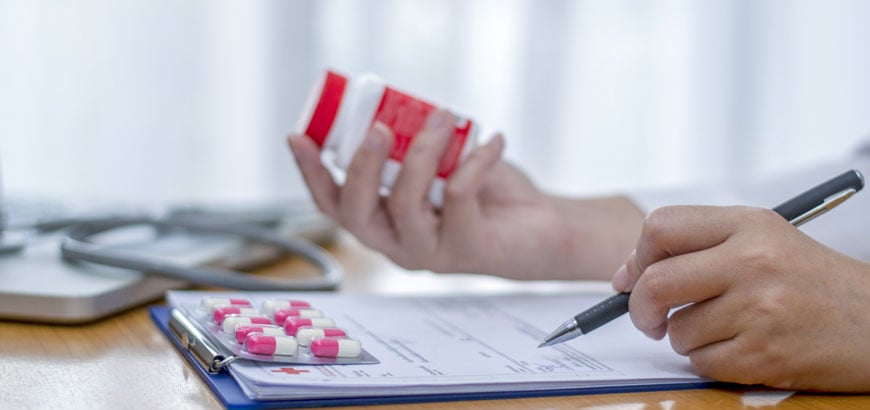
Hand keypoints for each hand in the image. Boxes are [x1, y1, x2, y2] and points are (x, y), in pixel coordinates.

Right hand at [288, 109, 642, 279]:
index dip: (310, 173)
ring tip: (444, 116)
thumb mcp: (442, 165)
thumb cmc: (485, 194)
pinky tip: (494, 140)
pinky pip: (460, 196)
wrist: (541, 228)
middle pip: (357, 212)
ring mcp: (430, 252)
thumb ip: (415, 148)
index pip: (333, 203)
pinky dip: (476, 159)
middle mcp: (397, 243)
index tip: (298, 135)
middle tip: (380, 126)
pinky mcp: (468, 251)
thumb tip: (397, 106)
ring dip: (423, 151)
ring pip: (406, 204)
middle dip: (361, 165)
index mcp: (382, 222)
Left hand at [612, 205, 869, 390]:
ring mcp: (759, 309)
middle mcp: (753, 262)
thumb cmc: (813, 283)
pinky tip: (740, 350)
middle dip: (640, 307)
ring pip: (678, 331)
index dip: (637, 256)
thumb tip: (627, 276)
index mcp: (750, 225)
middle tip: (650, 318)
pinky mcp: (764, 354)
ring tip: (723, 330)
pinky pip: (701, 364)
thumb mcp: (764, 241)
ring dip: (686, 338)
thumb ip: (698, 248)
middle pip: (656, 282)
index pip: (661, 227)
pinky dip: (710, 362)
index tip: (633, 277)